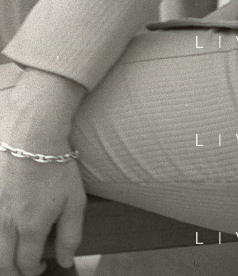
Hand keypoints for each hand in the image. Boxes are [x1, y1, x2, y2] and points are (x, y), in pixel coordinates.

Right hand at [0, 69, 86, 274]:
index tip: (40, 265)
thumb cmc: (55, 164)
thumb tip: (64, 261)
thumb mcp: (74, 199)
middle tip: (24, 265)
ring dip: (1, 258)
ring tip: (11, 253)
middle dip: (14, 271)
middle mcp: (7, 222)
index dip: (34, 270)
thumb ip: (70, 234)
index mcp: (31, 226)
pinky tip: (4, 231)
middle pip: (3, 265)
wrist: (32, 131)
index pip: (26, 265)